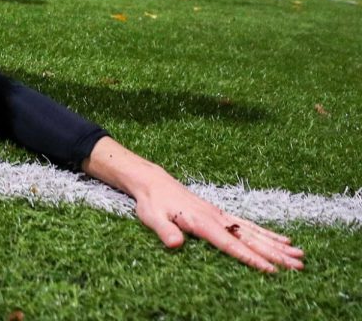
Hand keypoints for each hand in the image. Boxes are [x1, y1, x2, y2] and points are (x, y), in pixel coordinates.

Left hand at [133, 170, 303, 272]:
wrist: (153, 181)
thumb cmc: (152, 202)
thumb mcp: (152, 217)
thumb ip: (164, 231)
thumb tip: (176, 244)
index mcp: (202, 222)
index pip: (230, 244)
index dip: (251, 258)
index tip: (271, 270)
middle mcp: (217, 218)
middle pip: (250, 239)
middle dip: (275, 254)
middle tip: (299, 266)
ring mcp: (221, 215)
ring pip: (254, 232)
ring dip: (277, 244)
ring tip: (300, 255)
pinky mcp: (221, 214)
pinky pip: (248, 225)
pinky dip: (266, 233)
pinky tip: (282, 240)